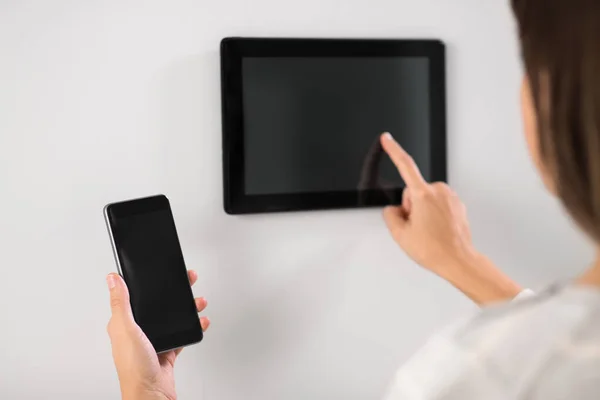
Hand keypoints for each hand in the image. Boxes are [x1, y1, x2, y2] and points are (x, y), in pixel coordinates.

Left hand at [106, 272, 209, 399]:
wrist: (152, 394)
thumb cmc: (134, 368)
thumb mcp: (126, 329)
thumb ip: (120, 303)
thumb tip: (112, 279)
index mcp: (123, 324)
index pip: (134, 297)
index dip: (145, 282)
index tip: (157, 271)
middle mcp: (138, 332)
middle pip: (157, 305)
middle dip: (173, 292)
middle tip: (186, 280)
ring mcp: (153, 341)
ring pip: (172, 318)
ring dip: (186, 308)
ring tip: (197, 301)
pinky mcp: (167, 351)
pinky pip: (182, 334)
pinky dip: (193, 327)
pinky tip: (200, 321)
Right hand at [380, 132, 520, 304]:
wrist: (459, 261)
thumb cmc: (435, 250)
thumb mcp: (400, 235)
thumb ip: (390, 215)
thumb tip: (394, 210)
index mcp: (423, 195)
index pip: (405, 166)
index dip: (393, 151)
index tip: (387, 139)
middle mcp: (439, 192)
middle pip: (413, 192)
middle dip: (410, 207)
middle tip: (415, 227)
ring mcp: (451, 198)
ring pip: (426, 198)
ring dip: (423, 212)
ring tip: (427, 232)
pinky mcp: (458, 205)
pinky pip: (438, 204)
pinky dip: (434, 215)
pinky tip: (436, 230)